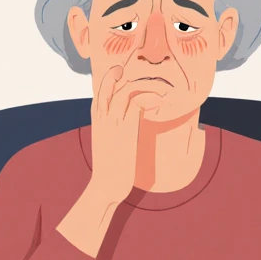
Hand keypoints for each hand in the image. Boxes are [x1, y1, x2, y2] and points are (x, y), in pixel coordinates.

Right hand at [86, 65, 160, 202]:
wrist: (105, 185)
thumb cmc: (109, 167)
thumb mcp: (108, 144)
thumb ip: (115, 131)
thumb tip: (128, 126)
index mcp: (97, 119)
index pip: (101, 90)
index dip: (113, 79)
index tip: (131, 77)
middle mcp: (102, 116)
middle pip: (109, 82)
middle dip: (128, 74)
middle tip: (146, 78)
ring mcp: (113, 122)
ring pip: (126, 90)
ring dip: (147, 85)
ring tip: (163, 89)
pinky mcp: (126, 130)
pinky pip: (138, 104)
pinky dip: (151, 98)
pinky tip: (161, 102)